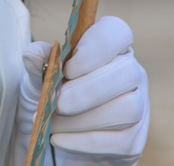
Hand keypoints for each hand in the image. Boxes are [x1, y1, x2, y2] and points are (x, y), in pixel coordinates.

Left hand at [11, 16, 148, 165]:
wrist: (59, 130)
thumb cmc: (55, 90)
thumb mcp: (42, 71)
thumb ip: (40, 59)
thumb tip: (34, 54)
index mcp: (112, 45)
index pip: (117, 31)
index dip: (95, 47)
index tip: (68, 68)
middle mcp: (133, 71)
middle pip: (127, 73)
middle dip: (87, 91)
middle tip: (57, 102)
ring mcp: (140, 106)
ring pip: (127, 109)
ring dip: (83, 119)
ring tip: (53, 123)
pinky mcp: (135, 139)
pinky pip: (120, 141)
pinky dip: (84, 142)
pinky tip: (59, 139)